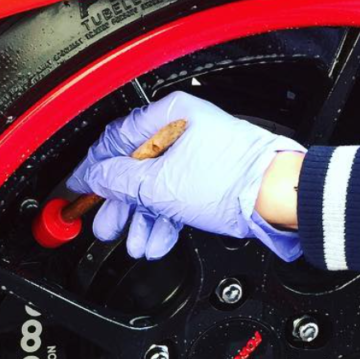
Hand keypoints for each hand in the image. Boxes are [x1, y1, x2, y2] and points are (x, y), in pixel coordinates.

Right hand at [66, 92, 305, 259]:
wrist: (278, 197)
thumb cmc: (231, 179)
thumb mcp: (159, 184)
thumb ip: (119, 180)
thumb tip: (95, 178)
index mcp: (169, 116)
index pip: (116, 139)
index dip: (94, 168)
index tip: (81, 189)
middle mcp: (182, 131)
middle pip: (136, 168)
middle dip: (120, 205)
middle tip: (107, 226)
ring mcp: (197, 155)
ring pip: (157, 188)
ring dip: (143, 220)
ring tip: (135, 243)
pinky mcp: (210, 179)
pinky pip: (177, 198)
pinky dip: (165, 220)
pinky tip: (157, 241)